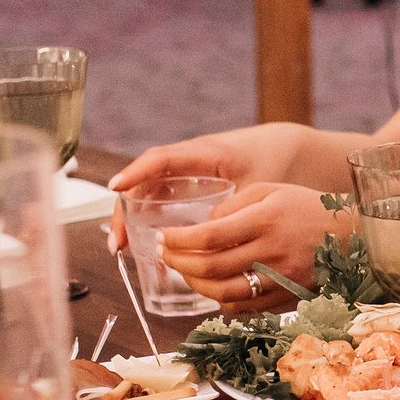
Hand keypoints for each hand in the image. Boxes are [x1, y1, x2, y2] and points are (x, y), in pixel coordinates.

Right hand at [107, 129, 296, 252]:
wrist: (284, 148)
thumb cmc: (270, 162)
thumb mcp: (257, 186)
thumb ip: (240, 213)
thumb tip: (222, 252)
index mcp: (205, 153)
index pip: (162, 158)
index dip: (137, 172)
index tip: (116, 187)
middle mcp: (187, 159)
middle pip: (144, 179)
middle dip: (125, 208)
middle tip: (118, 241)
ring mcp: (184, 170)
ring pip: (147, 190)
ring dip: (131, 215)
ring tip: (121, 247)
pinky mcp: (186, 182)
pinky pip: (158, 196)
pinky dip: (146, 216)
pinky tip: (141, 241)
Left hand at [152, 184, 355, 312]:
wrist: (352, 235)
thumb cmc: (307, 207)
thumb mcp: (270, 190)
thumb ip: (232, 205)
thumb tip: (202, 227)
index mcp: (266, 220)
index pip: (209, 236)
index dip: (178, 240)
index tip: (163, 237)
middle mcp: (272, 251)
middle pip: (211, 268)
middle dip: (178, 263)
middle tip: (164, 254)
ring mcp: (280, 278)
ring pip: (224, 293)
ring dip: (195, 285)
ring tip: (184, 272)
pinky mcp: (286, 296)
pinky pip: (244, 307)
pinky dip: (221, 300)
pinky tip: (212, 287)